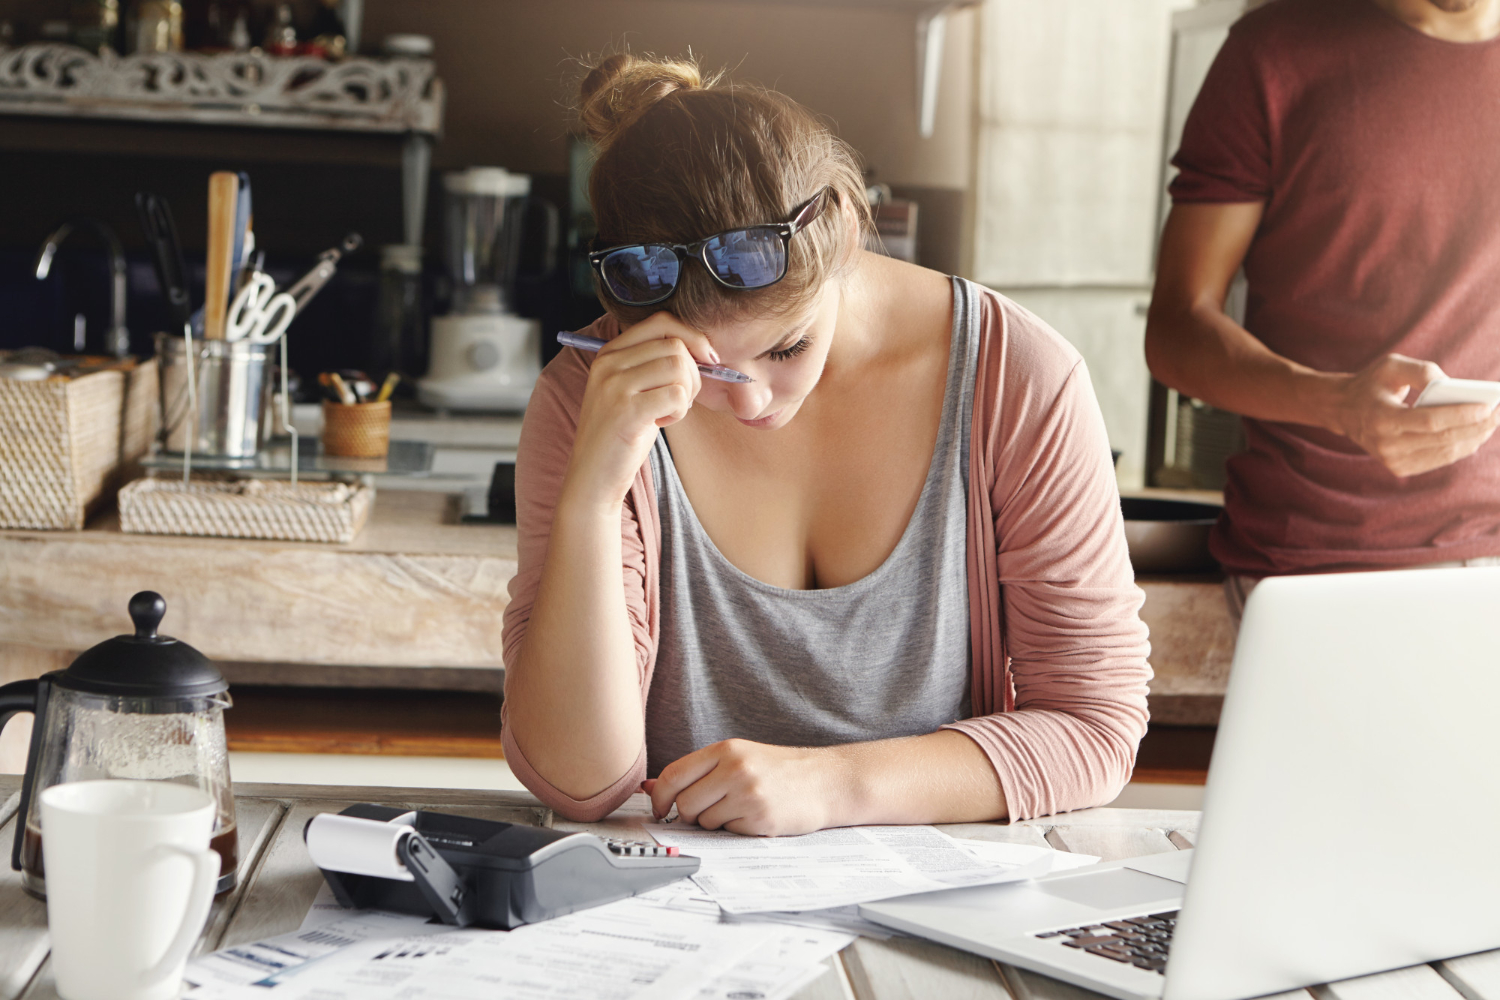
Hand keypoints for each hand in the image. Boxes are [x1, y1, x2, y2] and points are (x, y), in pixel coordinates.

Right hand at [561, 314, 718, 508]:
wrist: (593, 475)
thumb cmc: (621, 434)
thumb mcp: (631, 390)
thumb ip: (655, 364)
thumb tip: (703, 348)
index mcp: (610, 353)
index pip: (661, 322)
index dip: (692, 336)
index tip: (708, 358)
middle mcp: (609, 364)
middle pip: (675, 346)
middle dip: (693, 373)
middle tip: (682, 400)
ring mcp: (614, 386)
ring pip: (678, 368)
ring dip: (686, 394)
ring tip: (669, 412)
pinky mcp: (626, 411)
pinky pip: (676, 396)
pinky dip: (679, 412)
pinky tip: (662, 423)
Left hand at [646, 740, 853, 836]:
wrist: (825, 781)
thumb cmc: (778, 770)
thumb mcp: (738, 758)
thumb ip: (696, 771)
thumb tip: (649, 787)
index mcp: (726, 750)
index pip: (673, 775)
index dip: (659, 797)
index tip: (661, 808)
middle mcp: (735, 769)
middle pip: (684, 803)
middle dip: (689, 814)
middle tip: (707, 810)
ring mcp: (748, 795)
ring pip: (704, 821)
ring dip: (714, 823)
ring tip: (738, 810)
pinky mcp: (760, 819)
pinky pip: (727, 833)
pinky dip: (734, 830)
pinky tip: (752, 817)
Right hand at [1329, 354, 1499, 477]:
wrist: (1341, 410)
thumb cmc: (1371, 384)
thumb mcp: (1390, 366)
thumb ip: (1421, 370)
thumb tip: (1451, 385)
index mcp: (1381, 418)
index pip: (1429, 421)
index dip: (1461, 415)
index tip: (1488, 406)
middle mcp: (1386, 444)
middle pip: (1442, 440)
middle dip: (1477, 427)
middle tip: (1498, 413)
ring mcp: (1392, 460)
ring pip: (1445, 453)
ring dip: (1474, 439)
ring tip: (1492, 423)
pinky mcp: (1399, 468)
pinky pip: (1439, 460)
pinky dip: (1461, 448)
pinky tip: (1476, 435)